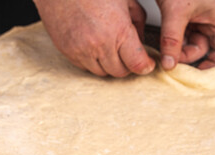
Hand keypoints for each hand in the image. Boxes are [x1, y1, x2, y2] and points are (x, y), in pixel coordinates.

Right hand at [33, 0, 154, 76]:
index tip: (147, 64)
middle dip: (128, 65)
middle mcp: (99, 44)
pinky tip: (95, 47)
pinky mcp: (68, 52)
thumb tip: (142, 42)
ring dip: (109, 65)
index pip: (137, 64)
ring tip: (111, 49)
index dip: (145, 66)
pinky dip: (93, 61)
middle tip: (130, 55)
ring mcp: (81, 50)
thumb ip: (138, 22)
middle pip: (120, 72)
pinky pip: (85, 67)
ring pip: (102, 73)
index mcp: (117, 30)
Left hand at [156, 0, 214, 69]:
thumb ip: (172, 39)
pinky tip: (160, 43)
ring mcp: (194, 17)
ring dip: (175, 48)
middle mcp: (207, 19)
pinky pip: (177, 33)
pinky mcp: (180, 13)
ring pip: (187, 41)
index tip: (197, 72)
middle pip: (201, 48)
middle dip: (186, 55)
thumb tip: (169, 61)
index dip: (212, 63)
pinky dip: (169, 40)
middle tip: (171, 59)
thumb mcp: (177, 11)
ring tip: (163, 51)